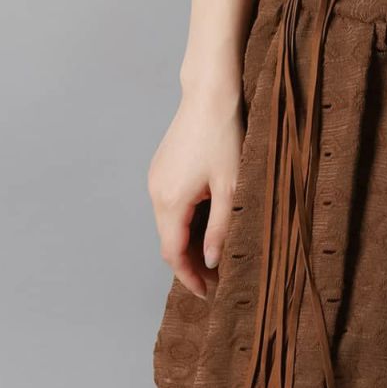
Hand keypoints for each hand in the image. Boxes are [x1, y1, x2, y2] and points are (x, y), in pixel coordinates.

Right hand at [147, 81, 244, 299]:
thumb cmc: (224, 136)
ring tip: (215, 252)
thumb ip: (220, 229)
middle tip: (218, 278)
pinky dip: (185, 220)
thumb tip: (209, 262)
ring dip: (188, 241)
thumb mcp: (230, 186)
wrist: (210, 93)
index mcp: (170, 201)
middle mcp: (156, 192)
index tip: (208, 294)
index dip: (189, 278)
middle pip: (169, 241)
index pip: (173, 254)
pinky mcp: (161, 167)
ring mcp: (156, 178)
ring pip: (169, 223)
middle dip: (190, 263)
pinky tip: (206, 221)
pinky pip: (169, 204)